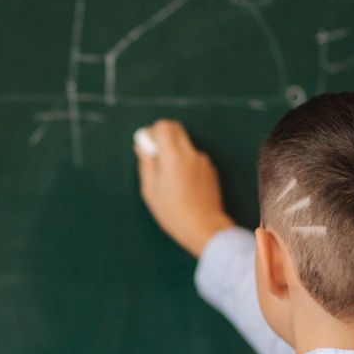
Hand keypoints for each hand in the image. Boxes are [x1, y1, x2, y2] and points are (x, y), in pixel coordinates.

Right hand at [135, 119, 235, 256]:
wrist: (205, 227)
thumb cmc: (174, 213)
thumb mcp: (151, 191)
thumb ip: (146, 164)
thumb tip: (143, 146)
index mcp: (174, 157)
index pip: (163, 126)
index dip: (152, 132)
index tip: (147, 146)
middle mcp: (191, 154)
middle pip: (176, 129)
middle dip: (163, 136)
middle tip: (156, 156)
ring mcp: (203, 161)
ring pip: (185, 144)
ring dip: (175, 152)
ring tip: (170, 178)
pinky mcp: (210, 169)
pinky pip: (194, 158)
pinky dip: (185, 163)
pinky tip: (183, 185)